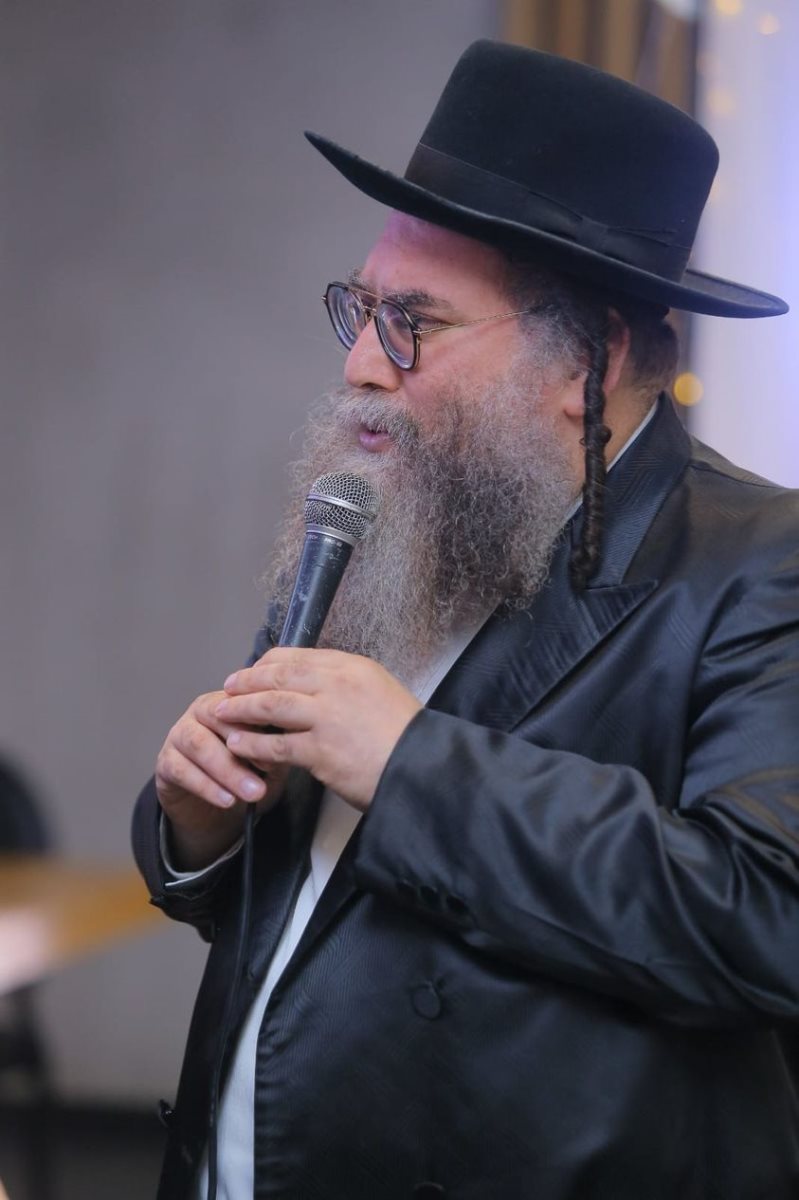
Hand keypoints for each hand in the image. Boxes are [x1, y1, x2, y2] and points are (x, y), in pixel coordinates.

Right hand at [155, 689, 286, 869]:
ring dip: (227, 770)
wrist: (217, 810)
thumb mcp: (270, 760)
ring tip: (252, 792)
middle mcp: (201, 712)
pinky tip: (227, 800)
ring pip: (198, 744)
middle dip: (245, 747)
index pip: (243, 701)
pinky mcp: (165, 762)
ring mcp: (179, 734)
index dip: (262, 721)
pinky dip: (206, 787)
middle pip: (218, 719)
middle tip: (269, 772)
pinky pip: (181, 770)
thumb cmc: (248, 774)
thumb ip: (276, 747)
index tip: (285, 744)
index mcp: (229, 702)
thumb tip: (292, 741)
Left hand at [215, 648, 421, 810]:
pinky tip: (238, 744)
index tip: (252, 671)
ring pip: (271, 705)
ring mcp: (327, 716)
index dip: (267, 664)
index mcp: (352, 667)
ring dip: (241, 708)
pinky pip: (275, 744)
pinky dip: (252, 743)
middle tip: (228, 687)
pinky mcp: (320, 750)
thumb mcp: (380, 692)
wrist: (423, 767)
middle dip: (247, 681)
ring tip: (222, 713)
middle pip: (278, 675)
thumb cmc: (405, 735)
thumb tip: (315, 689)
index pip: (297, 657)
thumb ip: (346, 686)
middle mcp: (337, 684)